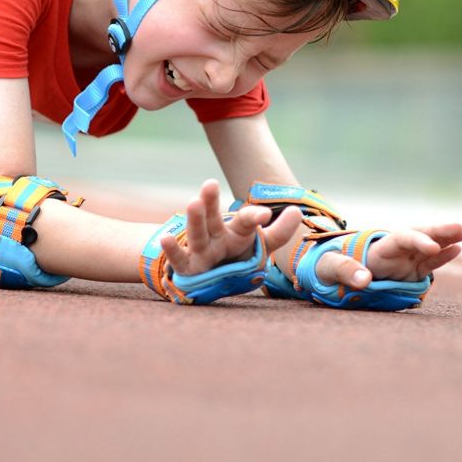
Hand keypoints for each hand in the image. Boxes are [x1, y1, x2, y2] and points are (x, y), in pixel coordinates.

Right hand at [163, 179, 304, 278]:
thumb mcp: (259, 247)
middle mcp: (216, 237)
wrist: (209, 278)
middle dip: (211, 203)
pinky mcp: (187, 267)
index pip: (245, 223)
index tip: (264, 215)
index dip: (254, 218)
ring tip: (193, 202)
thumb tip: (297, 210)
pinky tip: (164, 237)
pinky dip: (172, 249)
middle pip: (214, 219)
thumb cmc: (234, 259)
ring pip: (197, 234)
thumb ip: (278, 232)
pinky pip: (178, 259)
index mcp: (236, 232)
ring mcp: (201, 251)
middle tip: (210, 183)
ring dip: (195, 219)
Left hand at [310, 221, 461, 288]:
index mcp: (378, 247)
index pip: (402, 239)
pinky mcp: (410, 272)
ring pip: (430, 246)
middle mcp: (395, 250)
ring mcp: (404, 259)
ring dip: (447, 239)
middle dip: (440, 231)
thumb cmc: (327, 266)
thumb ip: (345, 270)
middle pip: (420, 235)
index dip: (417, 242)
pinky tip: (458, 248)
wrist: (330, 271)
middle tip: (461, 227)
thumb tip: (364, 280)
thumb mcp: (328, 267)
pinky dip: (443, 256)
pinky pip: (429, 262)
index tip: (430, 247)